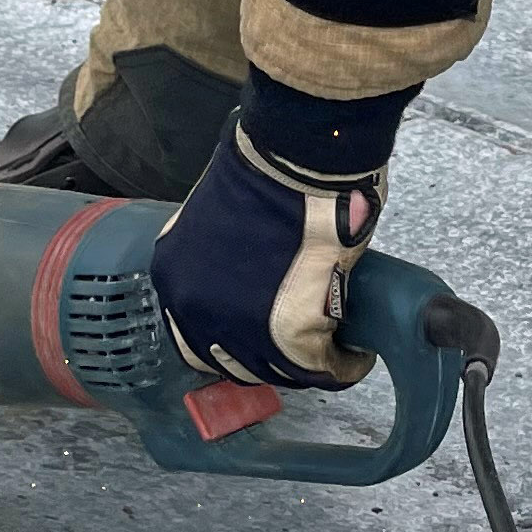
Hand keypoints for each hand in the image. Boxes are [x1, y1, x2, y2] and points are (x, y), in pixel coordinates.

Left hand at [151, 121, 385, 390]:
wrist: (300, 159)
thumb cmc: (270, 168)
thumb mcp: (220, 217)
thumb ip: (224, 257)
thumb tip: (253, 276)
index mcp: (175, 277)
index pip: (196, 336)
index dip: (234, 340)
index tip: (261, 335)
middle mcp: (197, 311)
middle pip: (236, 363)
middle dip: (271, 359)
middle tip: (300, 348)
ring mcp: (241, 329)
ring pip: (281, 371)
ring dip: (311, 365)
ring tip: (336, 353)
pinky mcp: (292, 337)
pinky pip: (323, 366)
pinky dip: (344, 365)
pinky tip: (356, 355)